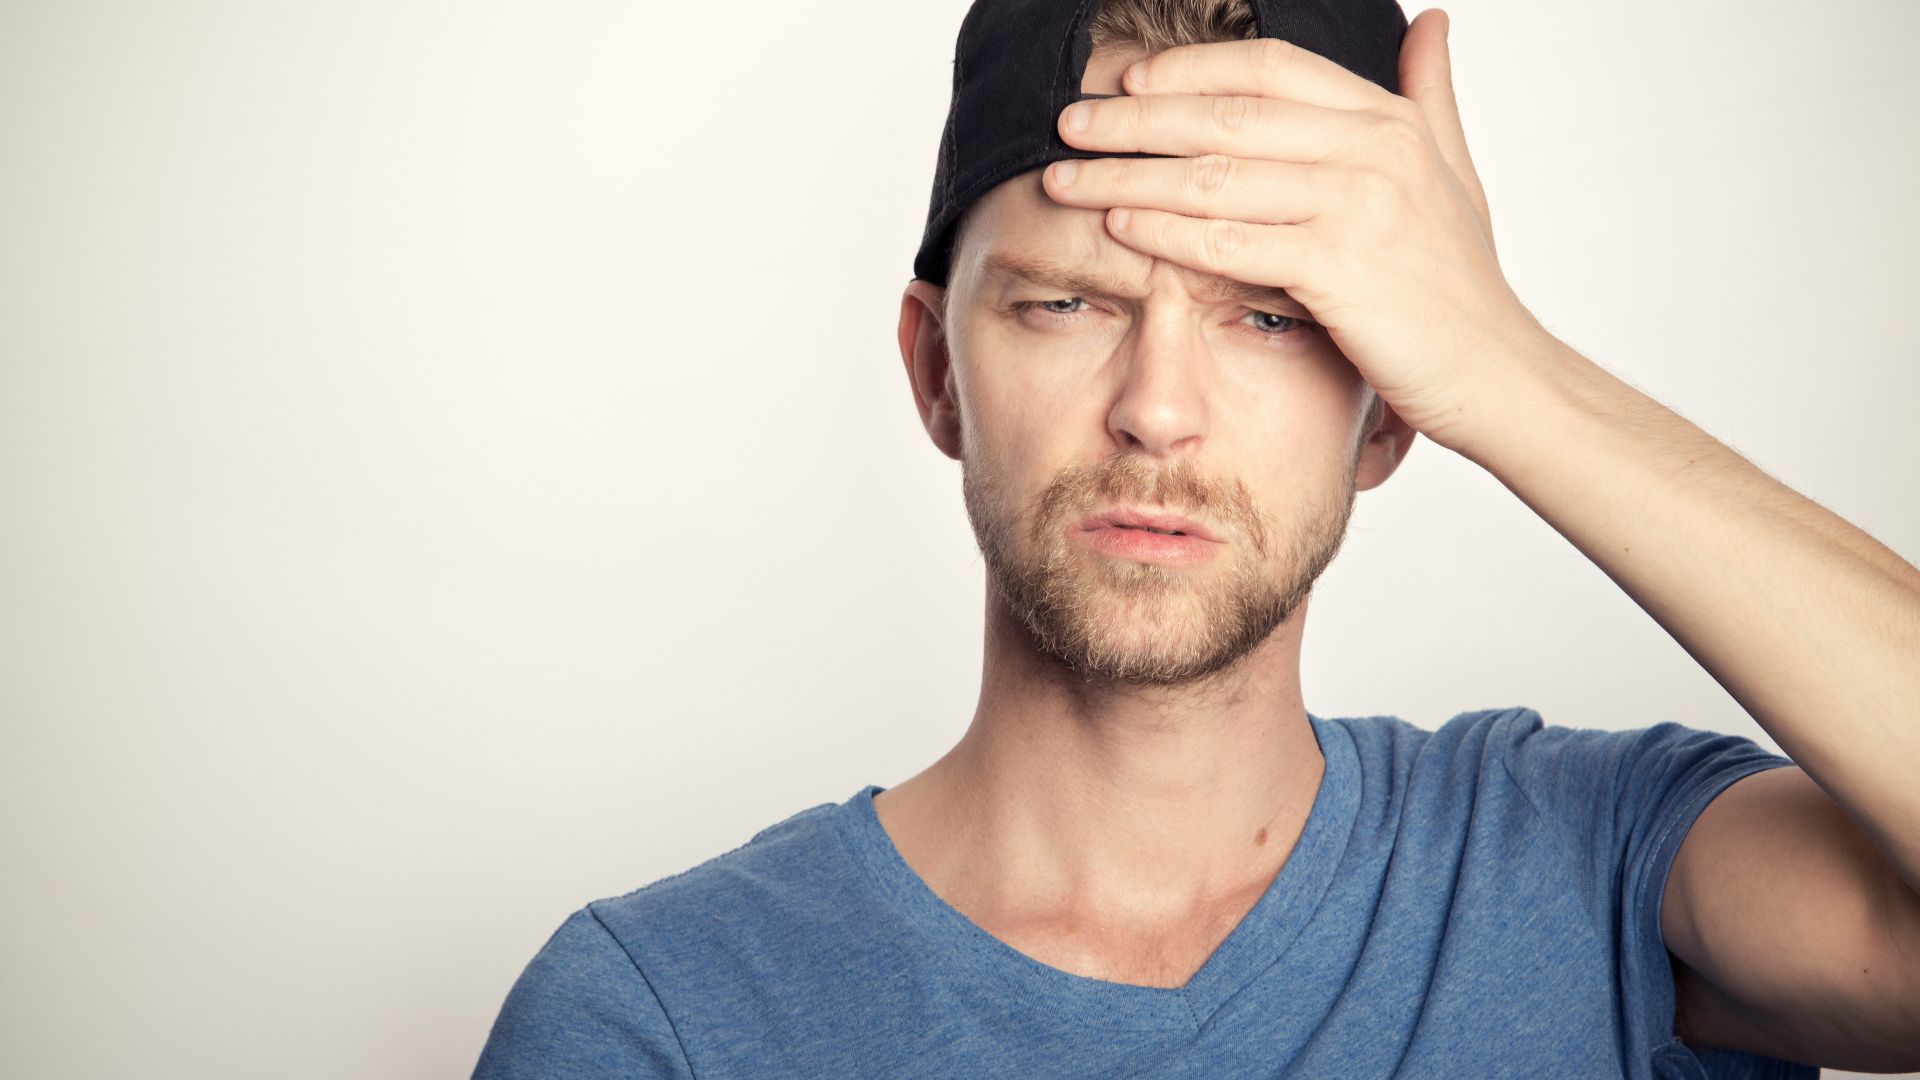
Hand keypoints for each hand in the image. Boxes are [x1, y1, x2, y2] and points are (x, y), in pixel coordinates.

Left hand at [1044, 9, 1548, 448]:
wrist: (1498, 372)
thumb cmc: (1461, 283)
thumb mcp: (1453, 172)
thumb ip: (1429, 96)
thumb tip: (1429, 22)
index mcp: (1388, 118)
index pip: (1268, 68)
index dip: (1189, 68)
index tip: (1126, 80)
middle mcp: (1374, 149)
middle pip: (1225, 114)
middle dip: (1134, 118)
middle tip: (1068, 123)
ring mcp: (1358, 206)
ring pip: (1213, 176)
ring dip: (1127, 175)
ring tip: (1066, 178)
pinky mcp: (1340, 269)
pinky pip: (1230, 241)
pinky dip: (1165, 231)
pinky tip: (1117, 227)